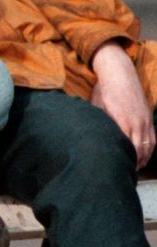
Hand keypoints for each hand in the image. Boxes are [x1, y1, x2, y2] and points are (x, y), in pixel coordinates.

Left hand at [91, 41, 154, 167]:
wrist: (119, 73)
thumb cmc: (103, 91)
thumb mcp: (97, 108)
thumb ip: (100, 124)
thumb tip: (95, 139)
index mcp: (122, 121)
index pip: (125, 147)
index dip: (123, 160)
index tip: (116, 169)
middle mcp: (136, 122)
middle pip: (138, 150)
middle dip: (133, 164)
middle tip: (124, 174)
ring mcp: (144, 119)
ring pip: (147, 146)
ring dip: (142, 159)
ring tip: (134, 169)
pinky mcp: (147, 117)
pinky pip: (152, 138)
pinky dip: (149, 150)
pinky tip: (143, 157)